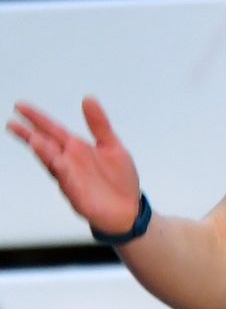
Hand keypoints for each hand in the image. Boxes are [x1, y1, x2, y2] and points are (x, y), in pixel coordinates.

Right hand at [8, 98, 141, 234]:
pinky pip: (67, 182)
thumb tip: (88, 99)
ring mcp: (71, 178)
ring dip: (43, 152)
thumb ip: (99, 124)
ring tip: (33, 139)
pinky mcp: (77, 194)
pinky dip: (62, 172)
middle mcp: (69, 161)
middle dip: (30, 135)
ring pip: (53, 163)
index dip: (37, 118)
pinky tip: (58, 163)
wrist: (129, 210)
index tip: (20, 106)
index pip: (52, 129)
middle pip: (45, 145)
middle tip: (13, 124)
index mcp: (76, 148)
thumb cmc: (119, 180)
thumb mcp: (113, 146)